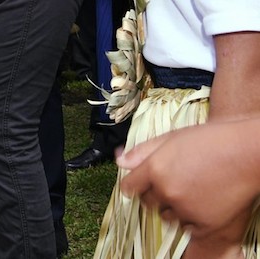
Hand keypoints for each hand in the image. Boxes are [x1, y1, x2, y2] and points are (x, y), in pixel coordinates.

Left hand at [118, 120, 258, 257]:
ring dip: (173, 208)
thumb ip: (142, 151)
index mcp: (155, 169)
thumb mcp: (171, 138)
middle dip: (155, 194)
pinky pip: (189, 229)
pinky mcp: (205, 224)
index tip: (138, 185)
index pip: (129, 187)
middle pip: (147, 202)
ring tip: (191, 191)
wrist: (247, 153)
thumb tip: (120, 161)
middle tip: (173, 183)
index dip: (133, 185)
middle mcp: (166, 191)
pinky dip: (193, 220)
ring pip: (167, 216)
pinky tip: (202, 203)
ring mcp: (186, 209)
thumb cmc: (211, 140)